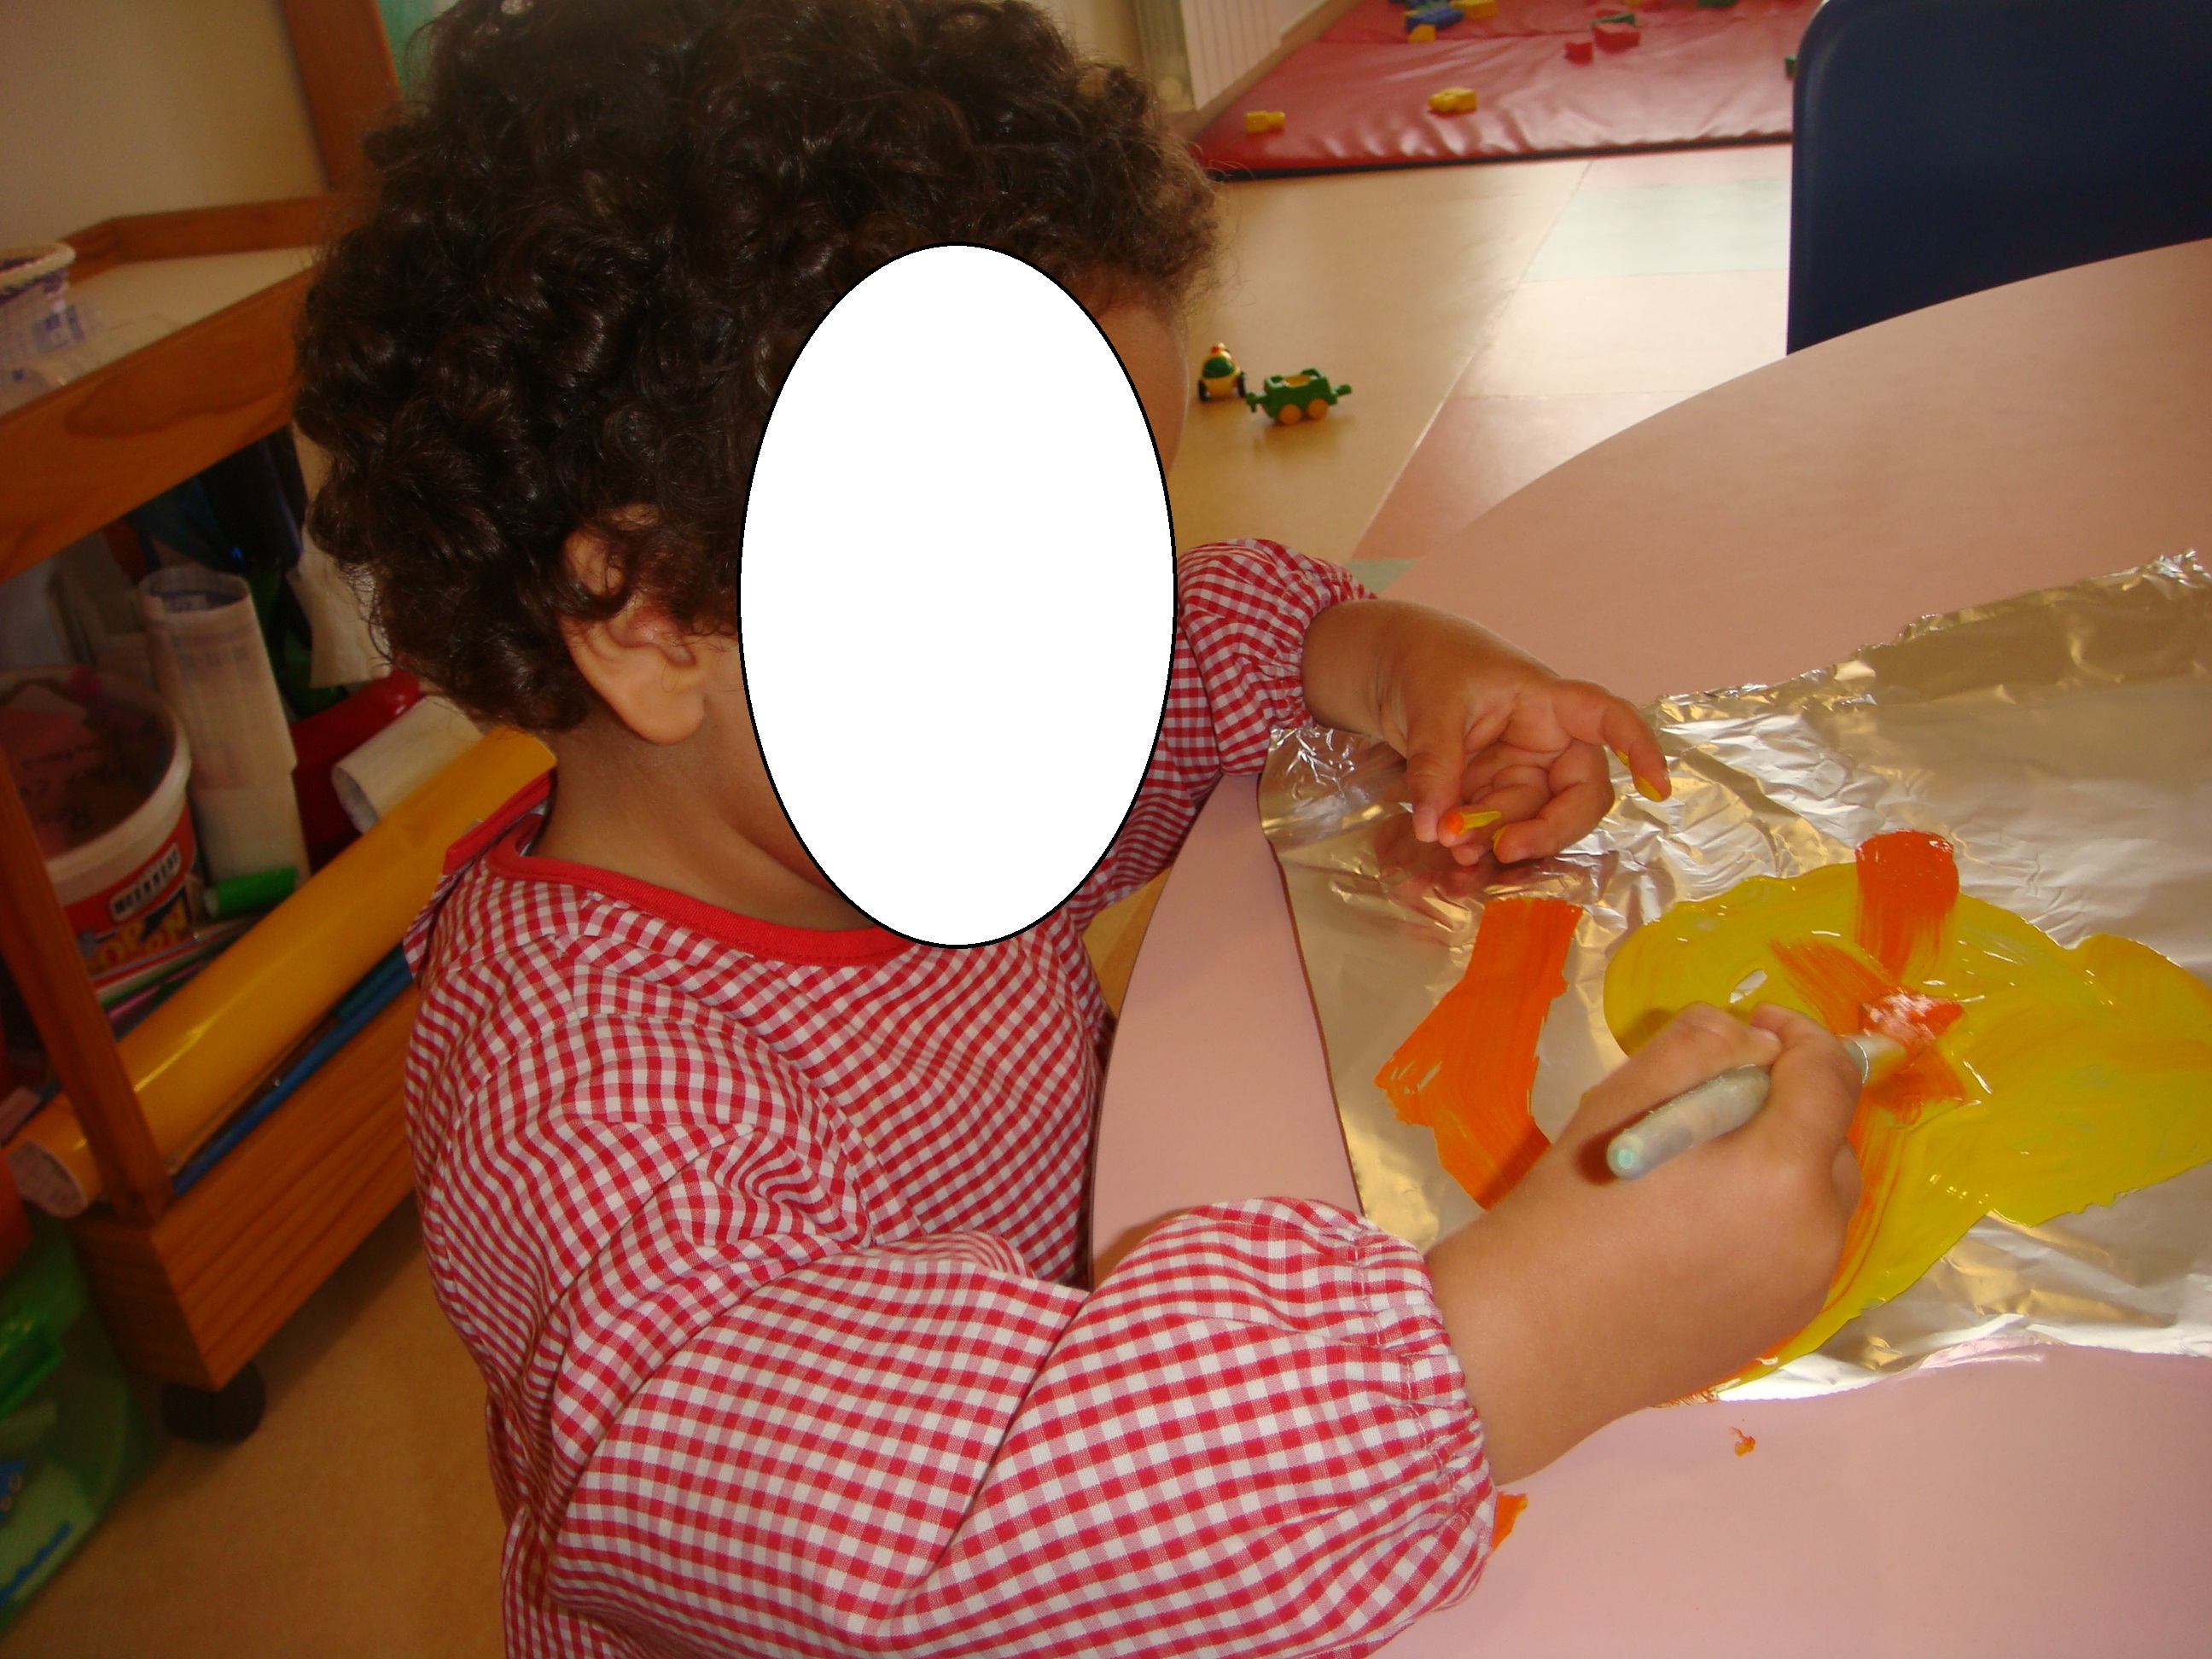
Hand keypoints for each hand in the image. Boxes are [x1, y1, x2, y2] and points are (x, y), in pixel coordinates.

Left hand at [1301, 599, 1667, 864]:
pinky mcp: (1488, 802)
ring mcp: (1519, 777)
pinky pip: (1495, 835)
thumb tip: (1434, 828)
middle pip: (1578, 797)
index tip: (1657, 788)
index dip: (1639, 750)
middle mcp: (1546, 746)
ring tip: (1452, 849)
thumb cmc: (1427, 664)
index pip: (1607, 719)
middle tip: (1505, 848)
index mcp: (1549, 703)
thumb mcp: (1431, 704)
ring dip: (1498, 843)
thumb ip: (1435, 764)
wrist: (1389, 671)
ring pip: (1532, 824)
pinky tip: (1449, 870)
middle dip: (1548, 828)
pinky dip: (1476, 854)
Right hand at [1425, 1004, 1861, 1482]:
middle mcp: (1816, 1238)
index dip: (1799, 1036)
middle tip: (1713, 1107)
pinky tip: (1695, 1232)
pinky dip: (1768, 1224)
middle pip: (1833, 1143)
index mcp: (1782, 1173)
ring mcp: (1804, 1293)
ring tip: (1701, 1174)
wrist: (1533, 1340)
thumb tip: (1754, 1041)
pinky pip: (1796, 1253)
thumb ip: (1700, 1047)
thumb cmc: (1568, 1210)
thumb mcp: (1621, 1100)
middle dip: (1789, 1109)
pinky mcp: (1778, 1329)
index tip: (1756, 1027)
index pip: (1832, 1077)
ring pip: (1819, 1203)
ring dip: (1782, 1170)